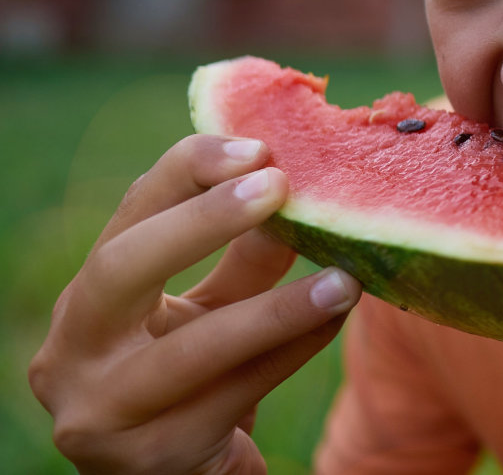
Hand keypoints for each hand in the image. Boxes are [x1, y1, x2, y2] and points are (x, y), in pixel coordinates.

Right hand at [29, 134, 360, 473]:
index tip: (259, 145)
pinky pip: (235, 394)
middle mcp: (72, 353)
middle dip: (201, 220)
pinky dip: (291, 353)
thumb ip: (245, 259)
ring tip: (343, 278)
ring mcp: (100, 412)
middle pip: (121, 268)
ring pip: (190, 348)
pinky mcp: (149, 458)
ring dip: (276, 307)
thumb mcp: (215, 313)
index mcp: (87, 301)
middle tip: (277, 185)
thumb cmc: (197, 384)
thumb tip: (295, 187)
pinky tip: (332, 322)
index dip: (189, 171)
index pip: (129, 217)